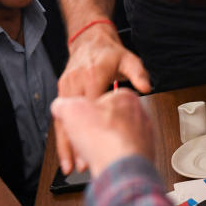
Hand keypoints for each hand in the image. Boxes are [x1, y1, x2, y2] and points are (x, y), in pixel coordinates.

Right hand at [55, 27, 150, 171]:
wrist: (89, 40)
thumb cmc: (109, 52)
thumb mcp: (128, 59)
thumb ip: (138, 73)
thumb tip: (146, 87)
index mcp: (93, 74)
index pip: (90, 104)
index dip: (92, 126)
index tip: (97, 144)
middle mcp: (76, 81)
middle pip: (73, 116)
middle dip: (75, 142)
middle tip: (80, 165)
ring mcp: (66, 86)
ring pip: (62, 119)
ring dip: (65, 144)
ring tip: (69, 166)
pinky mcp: (62, 91)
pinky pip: (60, 116)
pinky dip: (63, 135)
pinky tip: (67, 153)